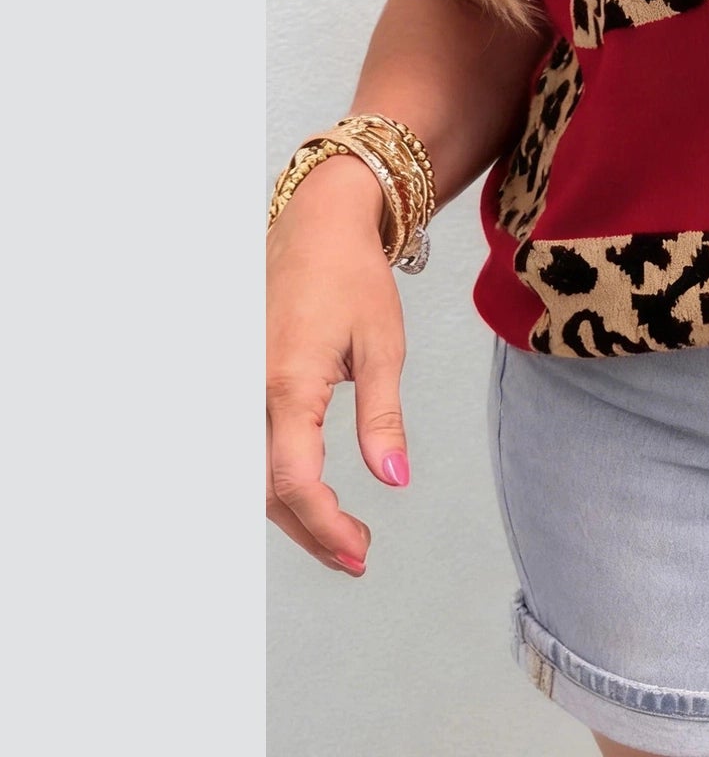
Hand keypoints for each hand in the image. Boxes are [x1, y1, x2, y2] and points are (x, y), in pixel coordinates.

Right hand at [265, 158, 409, 576]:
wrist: (317, 228)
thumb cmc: (352, 277)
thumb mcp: (382, 346)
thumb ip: (383, 418)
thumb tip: (393, 480)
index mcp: (288, 384)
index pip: (295, 481)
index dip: (324, 526)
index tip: (359, 550)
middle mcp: (250, 392)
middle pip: (266, 490)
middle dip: (310, 532)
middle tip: (356, 556)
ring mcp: (238, 388)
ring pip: (251, 474)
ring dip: (293, 512)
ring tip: (341, 537)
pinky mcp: (239, 383)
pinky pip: (249, 448)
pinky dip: (276, 480)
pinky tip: (309, 496)